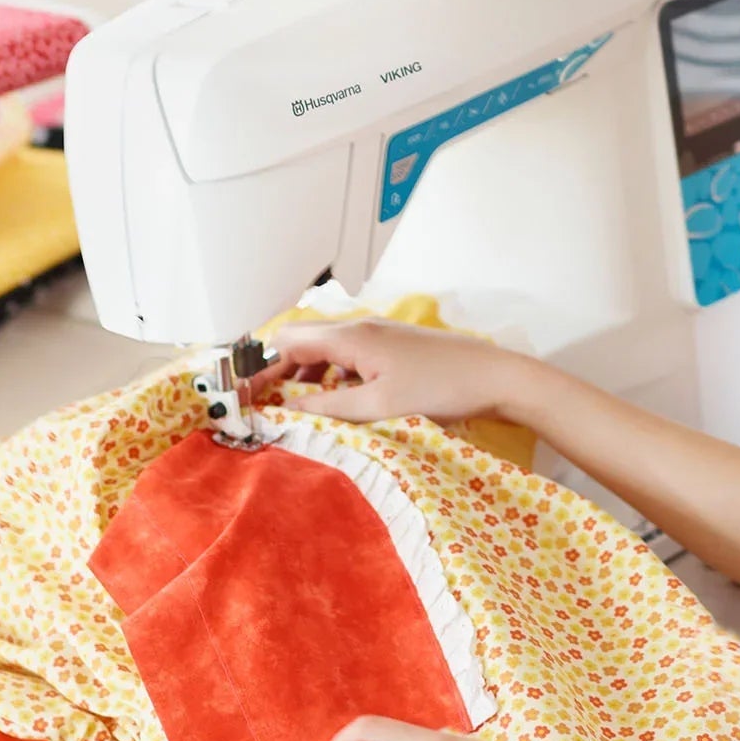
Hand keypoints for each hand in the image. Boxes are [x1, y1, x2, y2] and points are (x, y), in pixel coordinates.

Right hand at [247, 319, 533, 426]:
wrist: (495, 376)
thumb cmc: (439, 389)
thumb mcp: (378, 408)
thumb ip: (328, 409)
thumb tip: (284, 412)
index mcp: (352, 337)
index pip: (287, 341)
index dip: (261, 368)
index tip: (244, 396)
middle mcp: (362, 328)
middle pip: (303, 342)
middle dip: (280, 373)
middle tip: (267, 407)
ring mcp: (380, 336)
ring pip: (326, 350)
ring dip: (308, 377)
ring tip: (302, 410)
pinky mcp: (395, 348)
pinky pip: (350, 358)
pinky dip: (334, 377)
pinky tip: (341, 403)